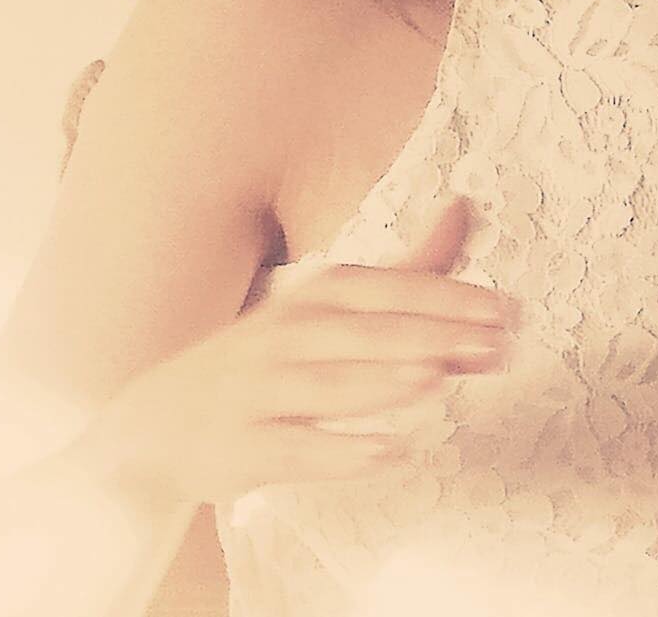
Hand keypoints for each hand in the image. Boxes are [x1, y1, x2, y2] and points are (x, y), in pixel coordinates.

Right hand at [72, 198, 515, 507]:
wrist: (150, 428)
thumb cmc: (263, 364)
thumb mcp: (329, 306)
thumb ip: (406, 267)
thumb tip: (466, 203)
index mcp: (312, 299)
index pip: (384, 289)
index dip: (444, 297)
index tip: (507, 311)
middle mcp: (283, 337)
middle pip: (360, 332)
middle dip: (430, 336)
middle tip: (496, 345)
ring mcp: (258, 392)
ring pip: (324, 385)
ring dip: (382, 382)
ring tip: (437, 379)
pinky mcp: (241, 448)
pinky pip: (292, 449)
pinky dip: (339, 451)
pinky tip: (387, 453)